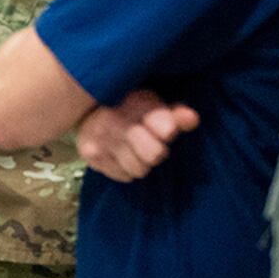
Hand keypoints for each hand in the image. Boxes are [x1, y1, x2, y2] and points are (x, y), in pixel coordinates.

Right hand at [76, 89, 200, 182]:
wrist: (86, 107)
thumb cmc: (131, 108)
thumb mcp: (155, 106)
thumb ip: (176, 113)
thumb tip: (192, 119)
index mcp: (136, 101)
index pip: (162, 124)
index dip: (167, 129)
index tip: (168, 130)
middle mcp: (116, 119)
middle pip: (154, 154)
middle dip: (156, 151)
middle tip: (149, 143)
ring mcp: (100, 138)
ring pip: (139, 169)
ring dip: (140, 162)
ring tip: (133, 149)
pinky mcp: (90, 154)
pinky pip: (123, 176)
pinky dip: (125, 169)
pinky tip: (120, 154)